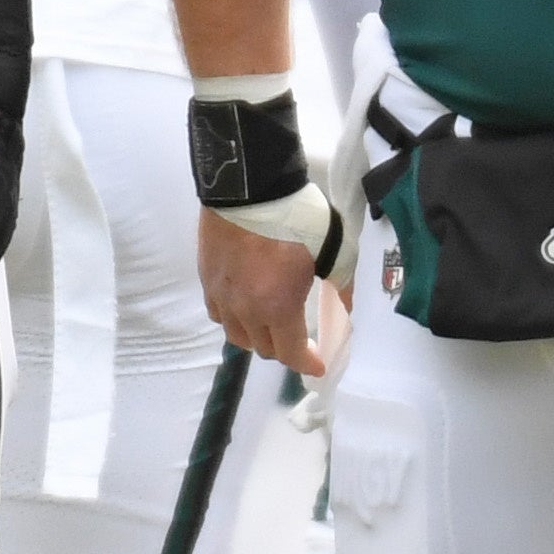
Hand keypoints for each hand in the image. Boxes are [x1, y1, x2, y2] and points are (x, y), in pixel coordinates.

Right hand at [198, 187, 347, 375]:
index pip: (290, 353)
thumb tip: (346, 308)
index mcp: (277, 307)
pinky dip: (234, 319)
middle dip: (285, 349)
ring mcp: (221, 296)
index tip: (318, 366)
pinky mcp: (207, 279)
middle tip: (299, 339)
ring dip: (257, 337)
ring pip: (237, 335)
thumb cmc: (296, 218)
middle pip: (263, 348)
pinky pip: (218, 314)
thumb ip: (341, 283)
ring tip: (270, 325)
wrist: (249, 188)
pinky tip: (244, 307)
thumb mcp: (333, 249)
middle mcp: (245, 310)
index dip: (306, 364)